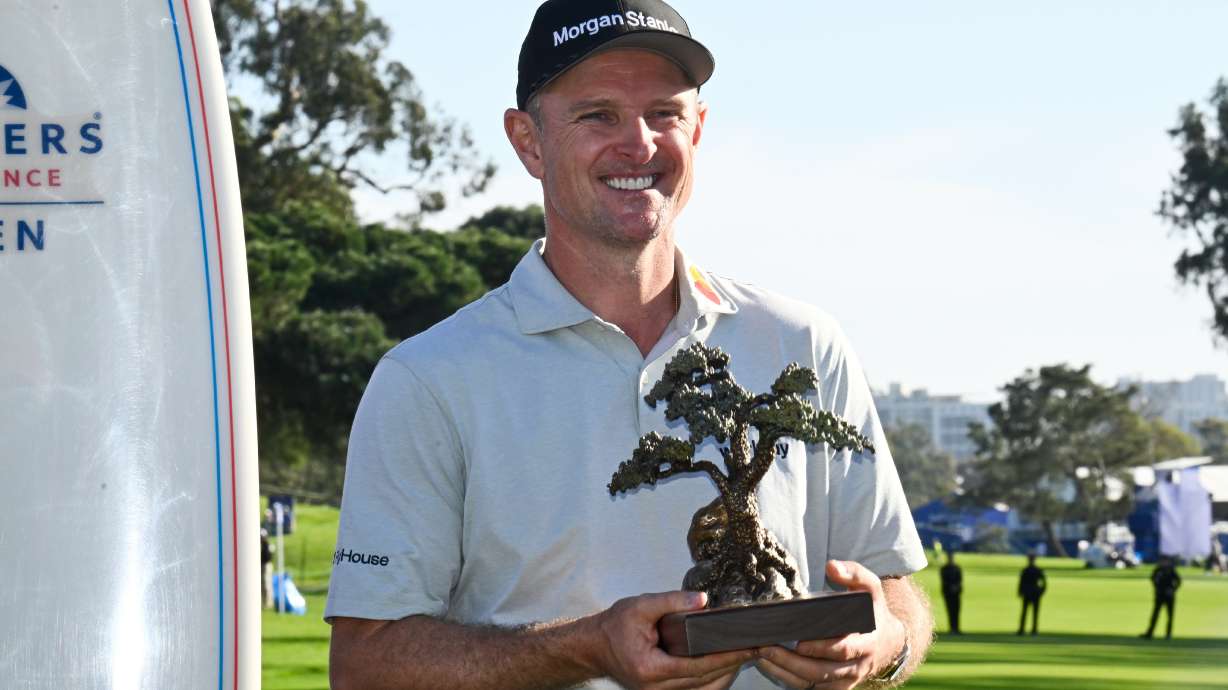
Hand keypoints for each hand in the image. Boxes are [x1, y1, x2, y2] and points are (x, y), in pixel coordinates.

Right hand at [596, 591, 754, 689]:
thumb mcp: (640, 606)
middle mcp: (656, 688)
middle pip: (705, 683)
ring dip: (724, 675)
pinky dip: (711, 678)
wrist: (593, 646)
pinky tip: (723, 663)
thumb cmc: (614, 626)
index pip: (698, 667)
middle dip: (732, 666)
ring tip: (743, 654)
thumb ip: (672, 601)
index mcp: (651, 669)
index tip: (748, 647)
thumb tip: (703, 600)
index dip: (726, 658)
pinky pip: (693, 689)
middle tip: (754, 648)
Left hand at [755, 560, 905, 689]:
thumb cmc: (873, 611)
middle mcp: (857, 665)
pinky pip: (812, 689)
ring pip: (814, 682)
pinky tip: (770, 666)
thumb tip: (831, 566)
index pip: (843, 650)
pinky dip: (790, 680)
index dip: (822, 648)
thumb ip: (854, 574)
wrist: (888, 642)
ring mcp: (846, 679)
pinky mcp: (837, 686)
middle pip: (822, 671)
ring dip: (786, 672)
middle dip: (793, 662)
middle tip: (767, 648)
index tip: (799, 642)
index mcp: (867, 642)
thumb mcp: (870, 588)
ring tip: (761, 656)